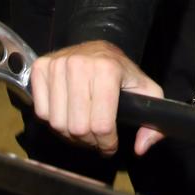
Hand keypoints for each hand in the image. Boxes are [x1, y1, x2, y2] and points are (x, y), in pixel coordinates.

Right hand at [31, 40, 164, 156]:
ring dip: (71, 134)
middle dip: (90, 141)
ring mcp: (57, 65)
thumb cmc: (121, 72)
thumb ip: (153, 122)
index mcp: (107, 69)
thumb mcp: (146, 91)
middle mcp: (79, 64)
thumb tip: (140, 148)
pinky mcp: (41, 68)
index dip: (107, 142)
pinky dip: (54, 120)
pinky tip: (68, 113)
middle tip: (96, 137)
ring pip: (58, 123)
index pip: (101, 124)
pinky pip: (42, 112)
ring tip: (83, 126)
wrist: (98, 47)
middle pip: (78, 127)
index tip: (110, 143)